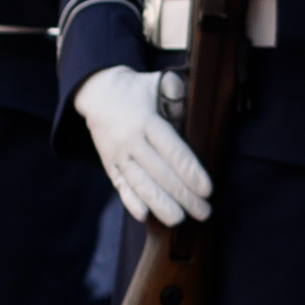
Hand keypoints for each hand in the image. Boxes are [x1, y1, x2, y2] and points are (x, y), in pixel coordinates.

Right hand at [73, 61, 209, 226]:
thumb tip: (192, 106)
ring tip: (179, 220)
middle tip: (204, 212)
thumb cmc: (137, 91)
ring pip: (140, 184)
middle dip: (183, 196)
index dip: (191, 172)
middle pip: (160, 173)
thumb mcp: (156, 84)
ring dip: (161, 205)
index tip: (207, 190)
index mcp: (146, 121)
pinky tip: (145, 216)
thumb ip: (176, 93)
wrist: (97, 95)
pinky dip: (131, 202)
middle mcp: (130, 141)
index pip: (172, 151)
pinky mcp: (108, 165)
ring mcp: (117, 155)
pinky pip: (120, 187)